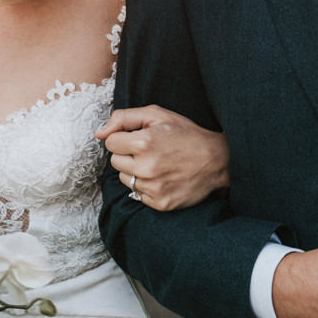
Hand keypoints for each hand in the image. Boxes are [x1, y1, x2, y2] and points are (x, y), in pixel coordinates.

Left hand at [97, 105, 229, 211]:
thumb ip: (123, 118)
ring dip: (136, 172)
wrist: (218, 161)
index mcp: (144, 142)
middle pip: (115, 162)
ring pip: (125, 179)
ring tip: (158, 164)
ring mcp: (153, 188)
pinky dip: (146, 186)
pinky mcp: (160, 203)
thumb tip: (98, 133)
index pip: (111, 143)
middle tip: (151, 151)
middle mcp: (146, 167)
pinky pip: (137, 194)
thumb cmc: (186, 134)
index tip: (141, 138)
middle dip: (128, 155)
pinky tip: (163, 178)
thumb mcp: (157, 115)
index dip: (125, 138)